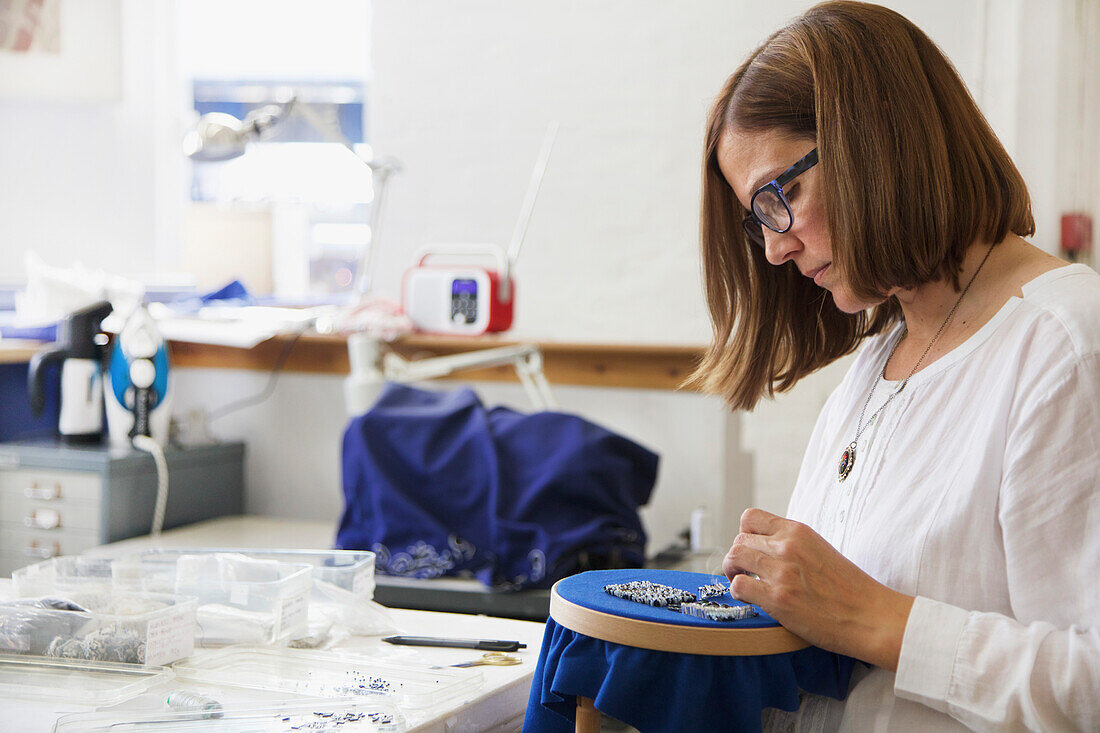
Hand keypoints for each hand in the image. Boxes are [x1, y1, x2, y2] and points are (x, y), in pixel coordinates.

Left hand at [723, 507, 914, 670]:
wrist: (872, 617)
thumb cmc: (850, 590)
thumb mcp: (820, 550)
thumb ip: (793, 546)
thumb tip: (765, 549)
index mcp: (798, 531)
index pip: (750, 517)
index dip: (744, 534)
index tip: (751, 549)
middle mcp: (787, 546)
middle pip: (739, 540)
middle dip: (738, 557)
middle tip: (746, 572)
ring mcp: (782, 571)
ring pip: (734, 557)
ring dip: (734, 572)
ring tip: (745, 583)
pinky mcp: (778, 598)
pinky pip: (738, 586)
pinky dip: (739, 592)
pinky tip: (752, 599)